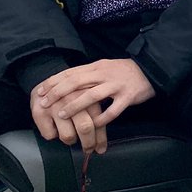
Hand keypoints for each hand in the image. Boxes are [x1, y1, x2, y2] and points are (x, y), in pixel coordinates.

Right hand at [30, 93, 107, 154]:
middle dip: (88, 143)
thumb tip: (103, 137)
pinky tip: (55, 128)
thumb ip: (95, 111)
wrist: (43, 84)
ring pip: (68, 135)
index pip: (98, 120)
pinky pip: (50, 135)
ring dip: (71, 140)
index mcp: (87, 94)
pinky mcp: (40, 112)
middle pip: (85, 128)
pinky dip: (53, 135)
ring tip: (71, 136)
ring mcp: (55, 106)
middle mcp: (72, 99)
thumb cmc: (69, 94)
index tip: (101, 148)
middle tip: (88, 149)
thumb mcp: (85, 97)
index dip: (100, 138)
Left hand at [33, 59, 155, 152]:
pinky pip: (113, 110)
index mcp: (97, 66)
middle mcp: (105, 74)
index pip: (71, 72)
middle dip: (58, 93)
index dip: (54, 81)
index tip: (40, 91)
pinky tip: (93, 125)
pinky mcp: (128, 96)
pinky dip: (101, 119)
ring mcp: (117, 85)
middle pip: (77, 81)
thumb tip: (65, 84)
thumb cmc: (124, 72)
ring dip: (74, 105)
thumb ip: (88, 75)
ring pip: (92, 95)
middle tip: (45, 103)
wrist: (151, 70)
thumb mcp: (105, 67)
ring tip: (61, 115)